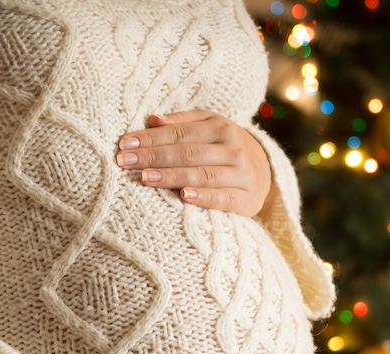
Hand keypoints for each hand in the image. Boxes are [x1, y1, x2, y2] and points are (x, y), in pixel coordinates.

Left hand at [115, 110, 273, 216]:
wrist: (265, 174)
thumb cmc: (224, 148)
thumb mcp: (209, 128)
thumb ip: (182, 122)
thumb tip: (152, 119)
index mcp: (220, 127)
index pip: (179, 133)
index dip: (150, 138)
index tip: (124, 144)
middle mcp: (232, 148)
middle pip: (187, 152)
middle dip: (153, 156)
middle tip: (125, 162)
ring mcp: (241, 174)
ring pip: (201, 174)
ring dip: (171, 176)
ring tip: (145, 178)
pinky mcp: (246, 199)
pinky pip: (222, 198)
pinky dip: (204, 197)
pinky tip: (184, 196)